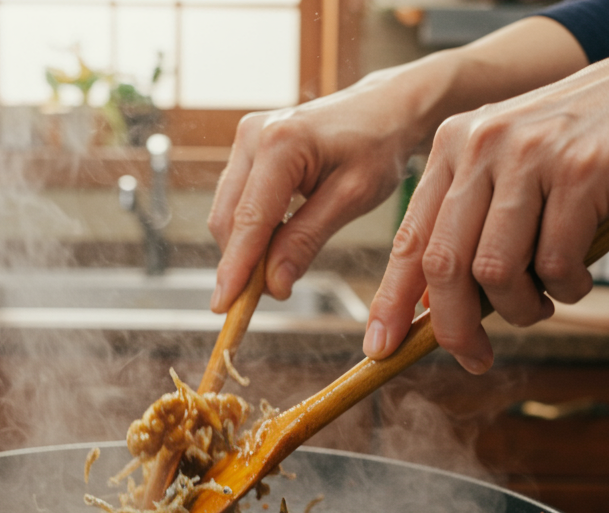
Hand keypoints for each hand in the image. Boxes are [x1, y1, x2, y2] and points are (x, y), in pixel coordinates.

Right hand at [208, 66, 431, 311]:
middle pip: (228, 219)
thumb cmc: (377, 148)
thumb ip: (307, 240)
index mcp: (282, 142)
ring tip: (278, 270)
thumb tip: (273, 285)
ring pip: (228, 212)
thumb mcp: (352, 199)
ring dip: (246, 248)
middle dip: (241, 262)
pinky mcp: (248, 147)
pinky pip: (238, 200)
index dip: (235, 268)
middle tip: (268, 296)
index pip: (250, 219)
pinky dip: (252, 230)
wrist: (384, 109)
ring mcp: (246, 138)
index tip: (224, 307)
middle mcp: (254, 134)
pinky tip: (277, 243)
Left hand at [366, 46, 608, 371]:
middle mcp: (482, 145)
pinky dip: (567, 289)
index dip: (392, 302)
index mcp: (455, 146)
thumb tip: (437, 306)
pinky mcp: (581, 173)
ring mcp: (530, 156)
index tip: (381, 347)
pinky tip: (579, 278)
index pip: (410, 239)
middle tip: (474, 357)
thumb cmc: (593, 144)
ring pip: (496, 271)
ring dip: (520, 308)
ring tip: (542, 304)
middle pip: (444, 265)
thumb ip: (475, 222)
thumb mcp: (516, 167)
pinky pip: (556, 264)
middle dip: (454, 328)